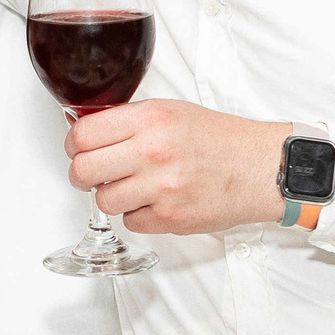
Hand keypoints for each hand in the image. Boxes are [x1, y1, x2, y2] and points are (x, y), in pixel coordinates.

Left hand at [66, 101, 287, 236]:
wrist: (261, 167)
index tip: (78, 148)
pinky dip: (137, 215)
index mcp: (150, 119)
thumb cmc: (220, 139)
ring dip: (111, 196)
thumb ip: (129, 120)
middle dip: (82, 174)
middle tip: (93, 173)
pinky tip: (155, 202)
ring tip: (131, 187)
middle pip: (83, 170)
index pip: (83, 134)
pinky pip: (129, 222)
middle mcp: (153, 151)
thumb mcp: (172, 112)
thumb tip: (87, 132)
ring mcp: (160, 188)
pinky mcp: (169, 218)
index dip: (73, 144)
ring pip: (103, 201)